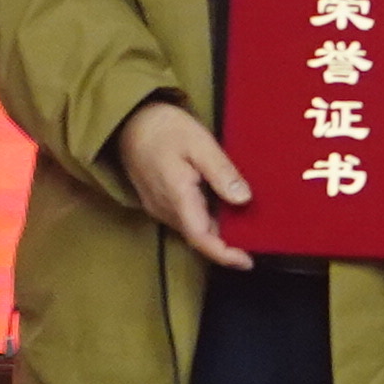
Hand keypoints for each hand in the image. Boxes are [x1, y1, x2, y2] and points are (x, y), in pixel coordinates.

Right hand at [112, 100, 257, 271]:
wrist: (128, 121)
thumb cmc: (164, 128)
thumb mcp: (199, 143)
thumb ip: (221, 172)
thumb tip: (244, 199)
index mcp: (177, 197)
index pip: (201, 238)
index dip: (224, 255)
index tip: (248, 262)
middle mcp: (165, 209)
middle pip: (198, 237)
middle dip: (225, 243)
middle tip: (254, 238)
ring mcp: (159, 207)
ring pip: (191, 228)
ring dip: (215, 229)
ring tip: (242, 222)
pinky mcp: (157, 201)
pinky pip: (184, 218)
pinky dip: (204, 218)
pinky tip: (219, 205)